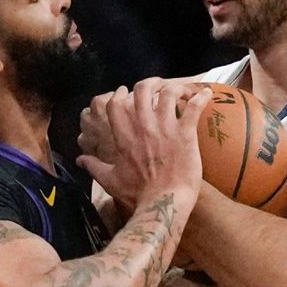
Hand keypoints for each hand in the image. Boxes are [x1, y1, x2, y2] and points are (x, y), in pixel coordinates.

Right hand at [77, 80, 209, 209]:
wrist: (164, 203)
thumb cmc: (138, 194)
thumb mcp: (110, 180)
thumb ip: (94, 167)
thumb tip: (79, 160)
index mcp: (124, 136)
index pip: (117, 104)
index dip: (121, 93)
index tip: (126, 92)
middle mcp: (144, 126)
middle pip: (143, 90)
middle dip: (151, 83)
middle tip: (158, 87)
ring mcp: (165, 128)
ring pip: (169, 93)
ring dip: (177, 88)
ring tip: (183, 91)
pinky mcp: (186, 134)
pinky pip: (194, 107)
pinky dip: (201, 98)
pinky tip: (207, 94)